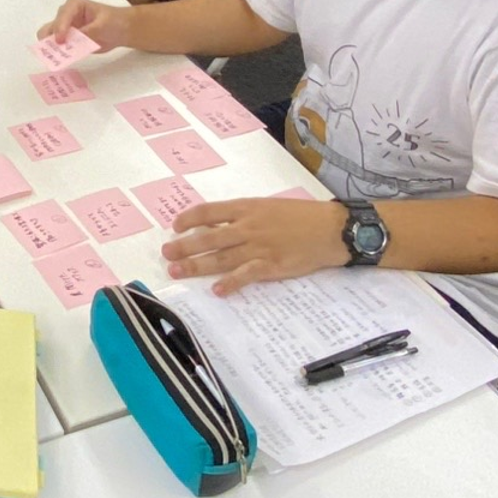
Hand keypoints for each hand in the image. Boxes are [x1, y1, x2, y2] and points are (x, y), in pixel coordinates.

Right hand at [37, 0, 132, 50]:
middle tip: (53, 50)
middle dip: (50, 38)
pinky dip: (57, 53)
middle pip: (52, 25)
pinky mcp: (69, 40)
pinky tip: (59, 59)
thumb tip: (73, 42)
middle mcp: (67, 15)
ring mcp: (66, 28)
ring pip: (51, 36)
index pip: (63, 15)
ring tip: (53, 56)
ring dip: (50, 46)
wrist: (122, 30)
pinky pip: (59, 47)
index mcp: (74, 5)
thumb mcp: (103, 25)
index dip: (60, 27)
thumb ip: (88, 32)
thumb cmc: (114, 21)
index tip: (60, 40)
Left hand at [159, 198, 349, 295]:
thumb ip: (243, 216)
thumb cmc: (300, 216)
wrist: (331, 228)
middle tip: (166, 254)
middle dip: (184, 246)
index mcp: (246, 208)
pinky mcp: (272, 265)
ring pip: (221, 257)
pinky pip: (246, 275)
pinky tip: (217, 290)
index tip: (175, 227)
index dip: (189, 219)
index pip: (209, 212)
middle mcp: (248, 226)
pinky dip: (231, 282)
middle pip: (209, 237)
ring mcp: (259, 247)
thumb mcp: (267, 207)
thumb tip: (217, 225)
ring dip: (197, 265)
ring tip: (178, 271)